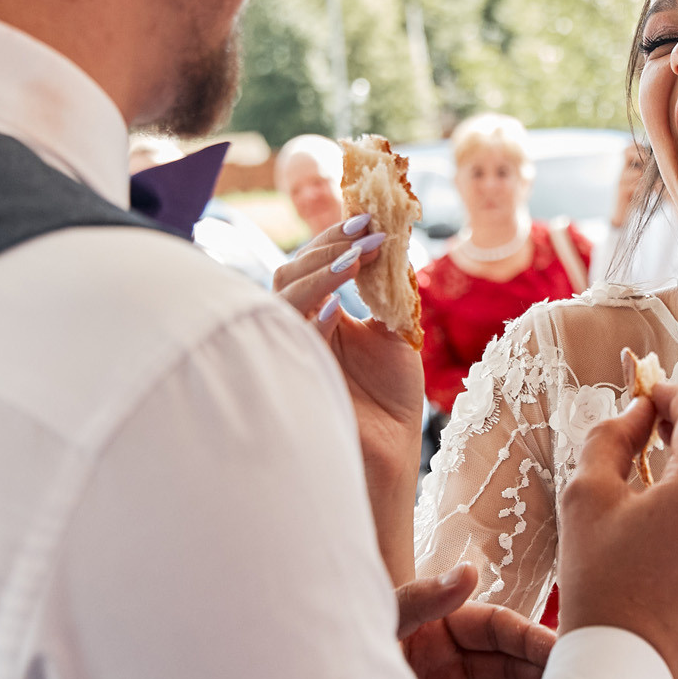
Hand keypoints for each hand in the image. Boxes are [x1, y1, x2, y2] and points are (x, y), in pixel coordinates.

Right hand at [275, 212, 425, 566]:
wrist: (389, 461)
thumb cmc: (391, 406)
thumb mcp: (394, 337)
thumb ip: (384, 294)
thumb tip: (386, 243)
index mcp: (321, 320)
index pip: (315, 267)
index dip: (337, 238)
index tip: (373, 217)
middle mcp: (299, 330)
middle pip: (292, 271)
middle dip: (328, 243)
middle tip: (368, 225)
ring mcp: (291, 348)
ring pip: (282, 292)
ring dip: (322, 266)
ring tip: (361, 251)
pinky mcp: (290, 370)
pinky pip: (288, 325)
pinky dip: (314, 302)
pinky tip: (343, 291)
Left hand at [397, 563, 554, 678]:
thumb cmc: (342, 651)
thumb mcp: (383, 619)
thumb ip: (426, 598)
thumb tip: (469, 571)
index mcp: (446, 626)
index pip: (502, 629)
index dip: (534, 637)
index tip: (563, 649)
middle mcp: (455, 663)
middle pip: (514, 666)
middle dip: (542, 675)